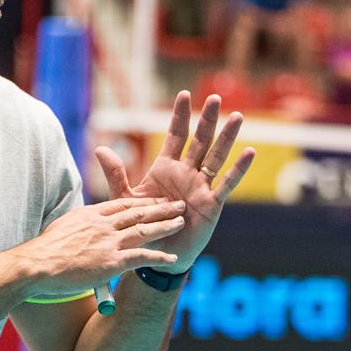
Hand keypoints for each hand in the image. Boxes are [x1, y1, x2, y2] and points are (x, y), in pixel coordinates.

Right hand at [24, 196, 185, 296]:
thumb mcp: (62, 227)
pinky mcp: (112, 261)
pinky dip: (159, 257)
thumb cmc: (44, 250)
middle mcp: (103, 224)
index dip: (141, 202)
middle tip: (178, 204)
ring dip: (165, 226)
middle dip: (161, 208)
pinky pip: (142, 257)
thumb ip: (77, 225)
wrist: (38, 264)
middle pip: (138, 212)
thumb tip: (80, 227)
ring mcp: (109, 242)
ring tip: (181, 223)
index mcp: (90, 214)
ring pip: (144, 230)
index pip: (121, 204)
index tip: (155, 200)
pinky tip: (172, 258)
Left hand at [94, 91, 254, 274]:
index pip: (174, 136)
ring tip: (238, 116)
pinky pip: (226, 184)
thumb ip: (116, 174)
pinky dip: (238, 169)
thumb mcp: (126, 199)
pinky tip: (250, 152)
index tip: (182, 95)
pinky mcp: (212, 204)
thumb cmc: (142, 226)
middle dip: (206, 119)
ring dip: (227, 138)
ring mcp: (201, 187)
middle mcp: (187, 173)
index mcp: (166, 168)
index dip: (178, 117)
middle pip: (198, 141)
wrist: (155, 255)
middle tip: (214, 97)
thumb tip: (100, 149)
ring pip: (216, 157)